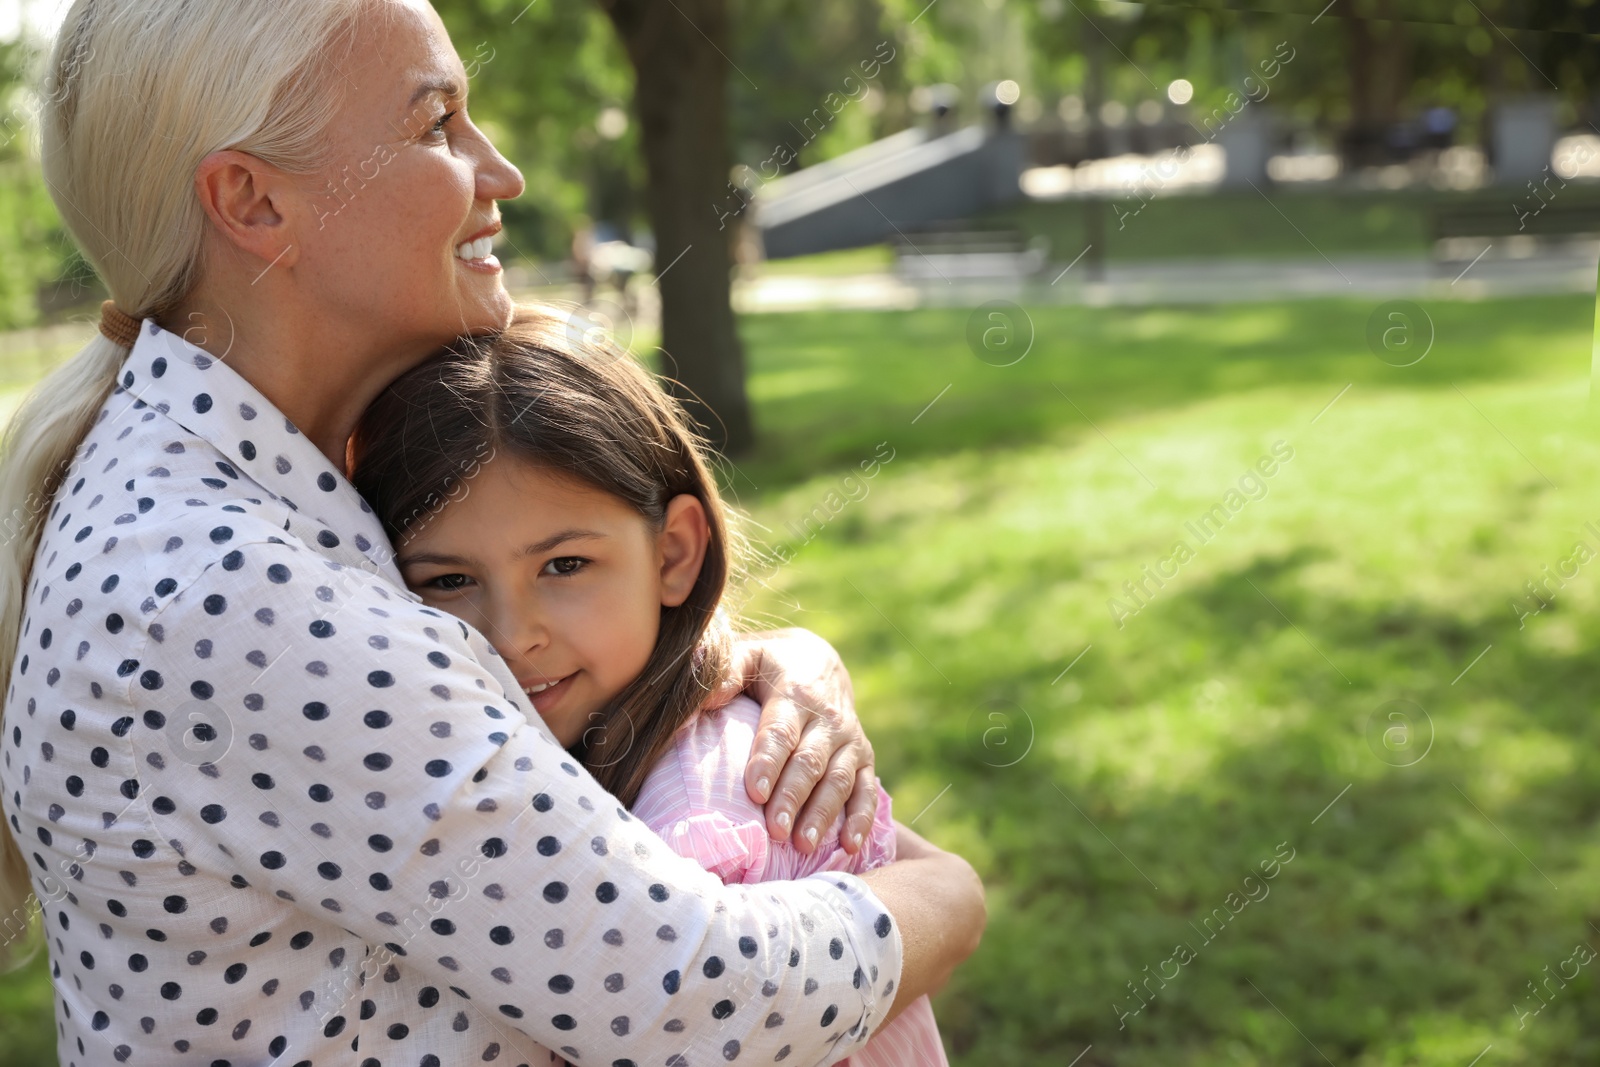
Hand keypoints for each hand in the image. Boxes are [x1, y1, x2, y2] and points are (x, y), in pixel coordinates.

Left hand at [713, 628, 875, 854]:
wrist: (819, 662)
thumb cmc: (769, 667)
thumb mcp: (748, 657)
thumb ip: (726, 674)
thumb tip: (701, 698)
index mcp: (795, 693)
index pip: (781, 731)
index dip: (768, 761)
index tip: (755, 791)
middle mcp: (828, 718)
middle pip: (810, 762)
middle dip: (793, 797)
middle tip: (776, 831)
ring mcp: (850, 740)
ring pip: (839, 780)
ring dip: (823, 814)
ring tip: (803, 845)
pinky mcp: (864, 758)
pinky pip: (867, 790)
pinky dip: (861, 819)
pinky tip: (849, 847)